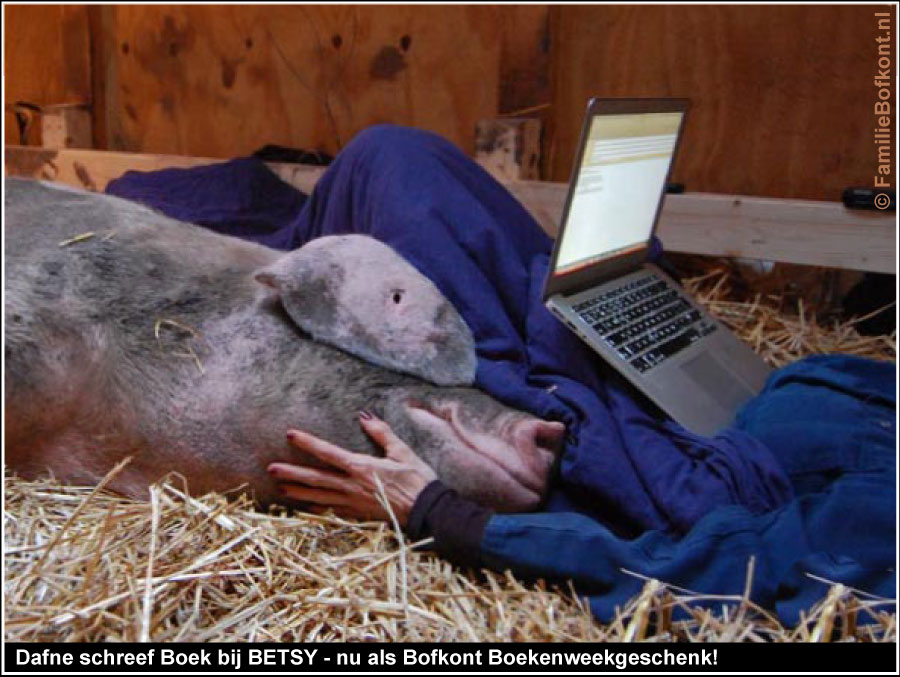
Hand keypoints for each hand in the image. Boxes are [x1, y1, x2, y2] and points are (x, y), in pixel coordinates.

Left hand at [268, 411, 437, 525]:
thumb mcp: (402, 451)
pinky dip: (317, 508)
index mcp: (362, 467)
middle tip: (271, 469)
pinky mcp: (359, 514)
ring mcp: (354, 503)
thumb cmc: (418, 479)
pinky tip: (305, 507)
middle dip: (292, 473)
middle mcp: (353, 486)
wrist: (427, 511)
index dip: (308, 443)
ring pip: (320, 496)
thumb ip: (381, 433)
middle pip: (316, 478)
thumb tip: (365, 416)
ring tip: (281, 488)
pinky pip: (332, 511)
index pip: (328, 453)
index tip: (290, 435)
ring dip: (299, 492)